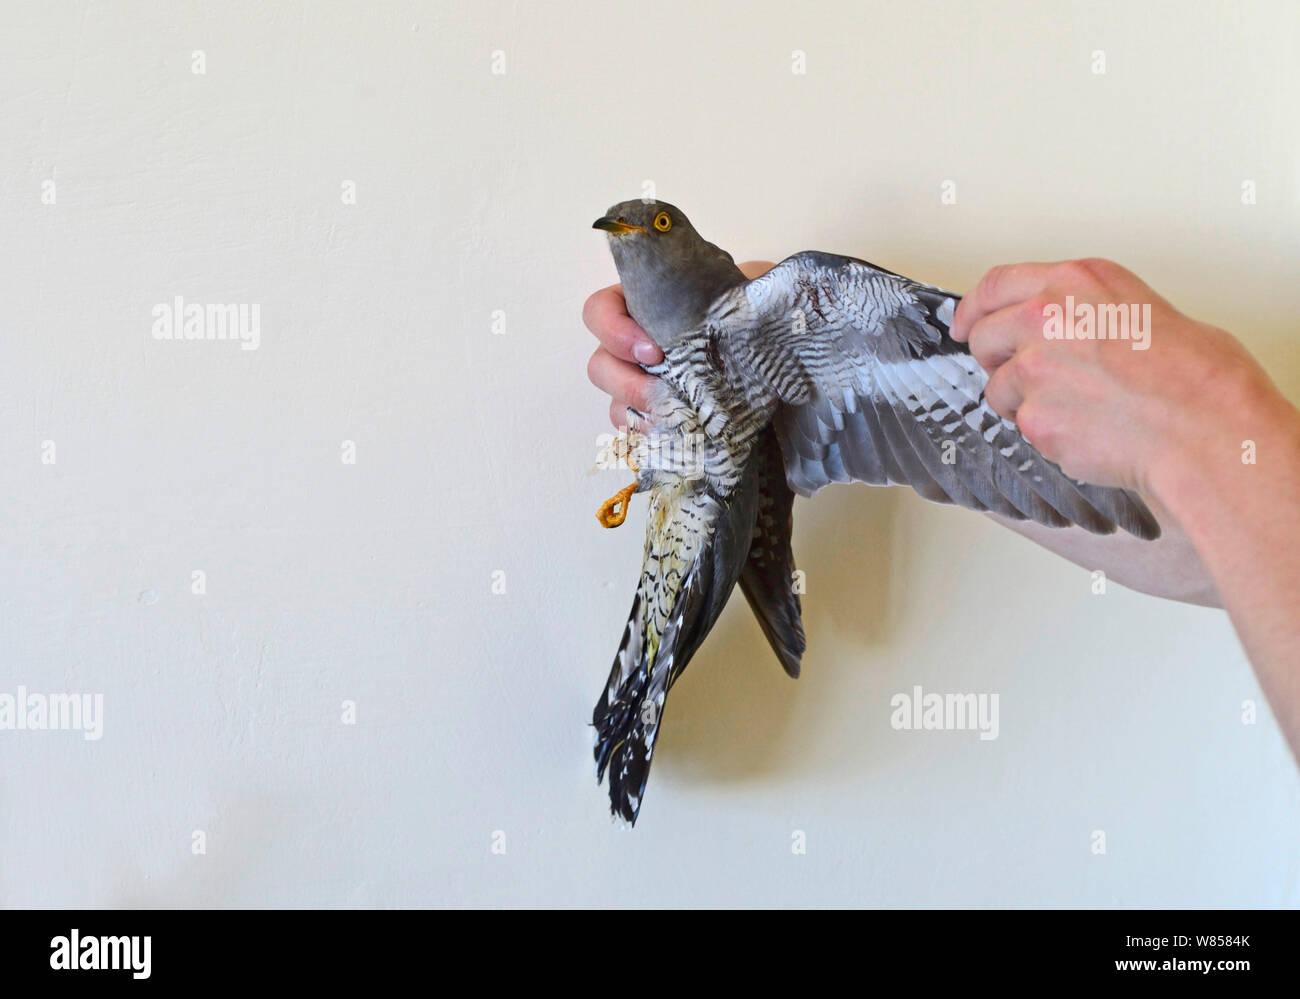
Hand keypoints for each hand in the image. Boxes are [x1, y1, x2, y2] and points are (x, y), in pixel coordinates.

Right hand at [584, 261, 774, 427]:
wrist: (769, 351)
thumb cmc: (746, 316)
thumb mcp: (740, 289)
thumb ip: (730, 288)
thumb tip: (740, 298)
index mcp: (640, 305)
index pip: (599, 312)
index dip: (614, 331)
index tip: (654, 350)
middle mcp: (631, 345)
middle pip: (600, 365)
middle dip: (626, 382)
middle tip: (663, 388)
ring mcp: (638, 384)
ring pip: (614, 401)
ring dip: (638, 411)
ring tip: (673, 416)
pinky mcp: (652, 415)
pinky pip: (635, 430)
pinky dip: (651, 433)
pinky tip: (677, 432)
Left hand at [949, 258, 1289, 501]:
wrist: (1205, 429)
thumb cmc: (1197, 377)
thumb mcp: (1144, 307)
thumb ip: (1091, 311)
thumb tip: (1076, 330)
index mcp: (1076, 281)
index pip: (997, 284)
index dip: (974, 308)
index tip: (965, 323)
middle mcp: (1046, 316)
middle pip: (985, 337)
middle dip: (998, 359)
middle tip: (1029, 376)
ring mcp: (1034, 367)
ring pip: (998, 388)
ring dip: (1024, 402)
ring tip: (1078, 408)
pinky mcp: (1032, 416)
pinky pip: (1021, 426)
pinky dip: (1045, 434)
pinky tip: (1086, 430)